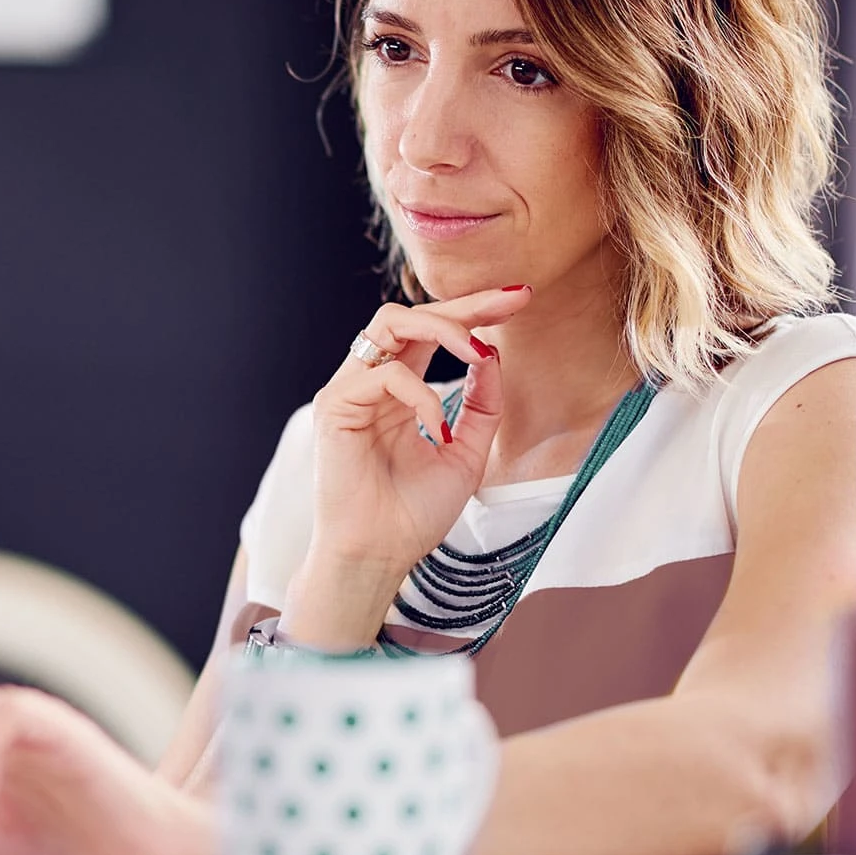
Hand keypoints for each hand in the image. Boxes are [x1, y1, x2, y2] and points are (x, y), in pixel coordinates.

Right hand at [286, 287, 525, 645]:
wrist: (379, 556)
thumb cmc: (414, 514)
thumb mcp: (467, 453)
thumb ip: (481, 406)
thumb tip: (493, 355)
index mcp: (399, 392)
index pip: (434, 333)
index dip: (476, 310)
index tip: (521, 298)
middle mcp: (372, 382)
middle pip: (412, 314)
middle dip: (465, 303)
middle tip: (512, 300)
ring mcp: (350, 390)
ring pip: (391, 323)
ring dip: (442, 329)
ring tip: (476, 351)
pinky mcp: (335, 406)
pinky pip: (385, 374)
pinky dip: (421, 393)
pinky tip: (438, 426)